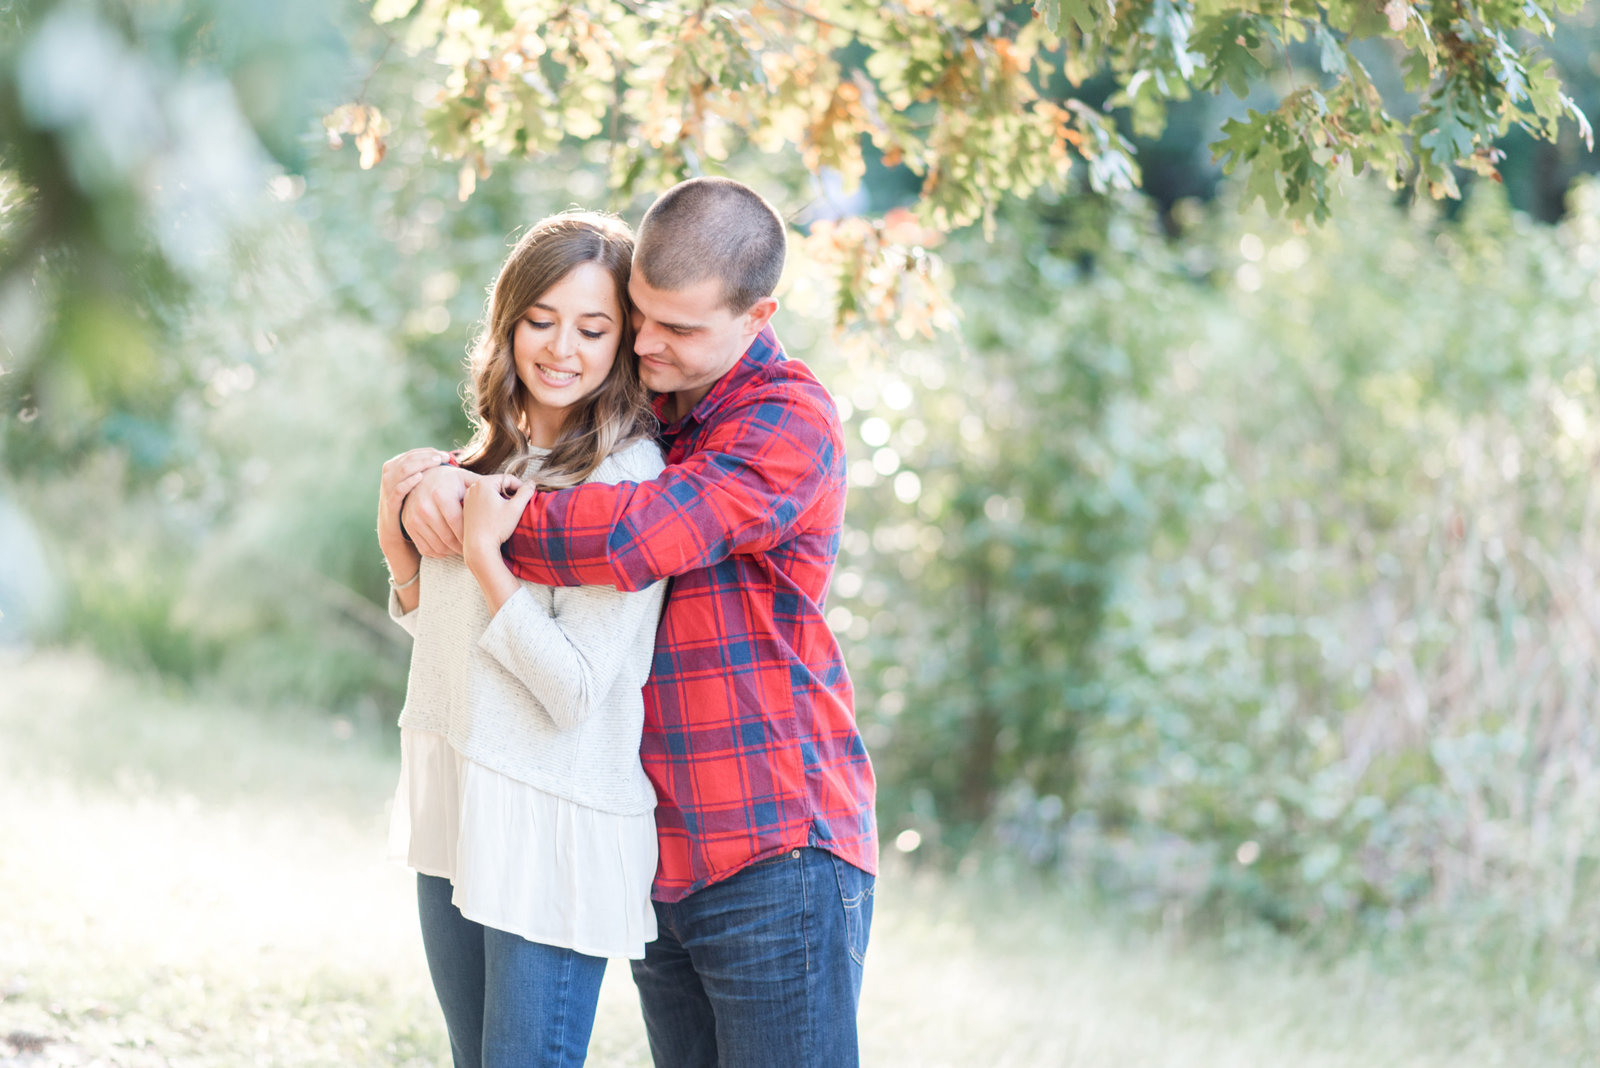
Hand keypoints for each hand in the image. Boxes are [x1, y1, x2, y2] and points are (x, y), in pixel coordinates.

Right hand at [378, 448, 450, 551]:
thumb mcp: (417, 485)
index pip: (413, 454)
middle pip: (409, 458)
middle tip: (444, 457)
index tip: (446, 455)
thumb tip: (452, 460)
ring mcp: (388, 487)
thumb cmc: (411, 504)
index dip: (429, 452)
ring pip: (403, 469)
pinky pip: (397, 488)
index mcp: (396, 466)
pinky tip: (420, 477)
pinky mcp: (389, 502)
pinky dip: (408, 481)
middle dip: (427, 456)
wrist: (394, 529)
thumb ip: (427, 472)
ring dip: (421, 464)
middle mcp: (390, 474)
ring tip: (436, 462)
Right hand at [402, 464, 477, 557]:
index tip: (481, 538)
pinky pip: (427, 549)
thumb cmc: (449, 479)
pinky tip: (451, 547)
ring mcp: (413, 518)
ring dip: (453, 551)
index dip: (471, 535)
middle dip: (464, 546)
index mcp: (440, 494)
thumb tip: (507, 492)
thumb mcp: (464, 478)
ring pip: (439, 545)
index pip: (459, 524)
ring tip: (465, 549)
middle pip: (449, 538)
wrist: (419, 477)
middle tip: (475, 548)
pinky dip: (440, 552)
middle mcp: (424, 507)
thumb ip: (483, 486)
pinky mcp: (408, 527)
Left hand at [462, 474, 536, 614]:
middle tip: (518, 506)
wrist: (478, 547)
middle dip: (510, 493)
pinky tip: (497, 517)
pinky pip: (483, 500)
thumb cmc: (496, 528)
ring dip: (501, 499)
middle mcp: (473, 487)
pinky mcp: (466, 508)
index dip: (521, 487)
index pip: (508, 479)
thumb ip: (526, 492)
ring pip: (490, 492)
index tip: (527, 498)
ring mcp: (468, 497)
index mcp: (484, 483)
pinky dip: (492, 505)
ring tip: (508, 512)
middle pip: (498, 484)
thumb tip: (532, 484)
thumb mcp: (515, 509)